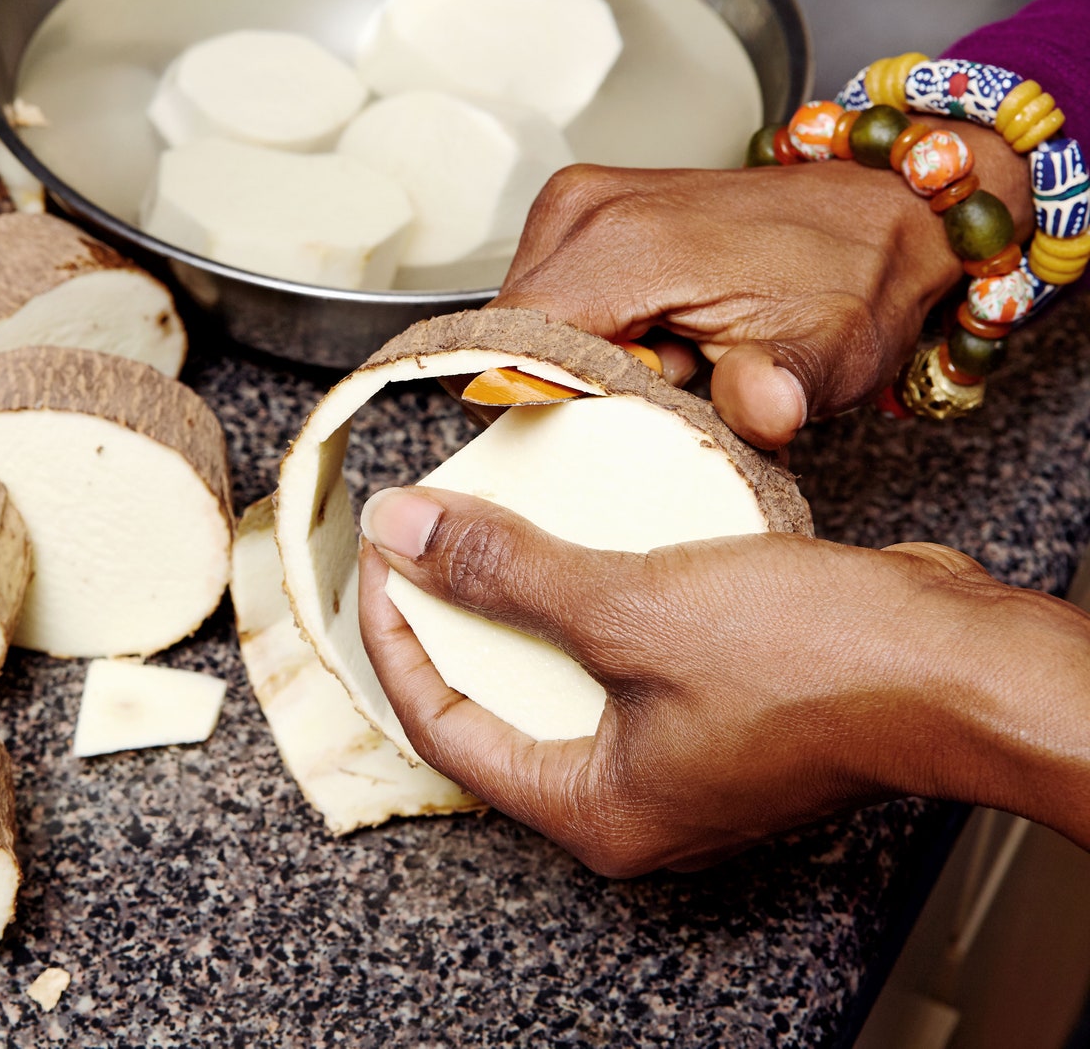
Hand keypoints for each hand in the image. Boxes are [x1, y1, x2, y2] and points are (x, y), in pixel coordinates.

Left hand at [357, 486, 1089, 874]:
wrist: (960, 663)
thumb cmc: (820, 664)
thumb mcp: (632, 606)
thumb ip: (506, 571)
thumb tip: (402, 533)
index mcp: (593, 810)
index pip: (445, 725)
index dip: (396, 638)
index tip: (378, 561)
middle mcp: (632, 800)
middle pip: (498, 705)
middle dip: (456, 618)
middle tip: (425, 545)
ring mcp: (680, 760)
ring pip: (565, 676)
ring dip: (528, 602)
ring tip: (497, 529)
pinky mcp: (720, 714)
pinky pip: (626, 656)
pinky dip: (596, 601)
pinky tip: (589, 537)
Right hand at [494, 115, 1032, 448]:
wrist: (882, 214)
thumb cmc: (852, 283)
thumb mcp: (834, 355)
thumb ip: (787, 387)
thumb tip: (760, 405)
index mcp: (622, 245)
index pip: (501, 349)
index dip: (533, 405)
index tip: (604, 422)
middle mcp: (584, 210)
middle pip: (508, 344)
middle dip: (567, 387)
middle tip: (663, 385)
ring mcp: (576, 203)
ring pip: (524, 327)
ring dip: (580, 362)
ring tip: (669, 358)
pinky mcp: (580, 212)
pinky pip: (544, 301)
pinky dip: (588, 333)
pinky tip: (655, 335)